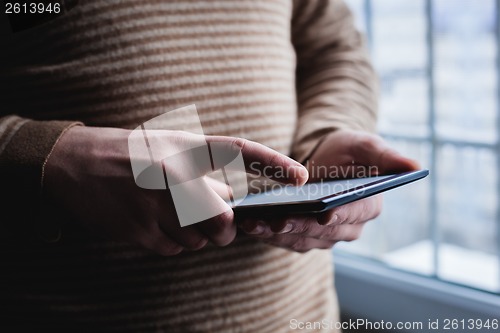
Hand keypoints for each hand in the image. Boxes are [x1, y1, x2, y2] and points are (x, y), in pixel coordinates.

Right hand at [44, 126, 307, 255]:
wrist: (69, 164)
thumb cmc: (126, 153)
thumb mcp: (167, 147)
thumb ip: (202, 171)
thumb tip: (231, 199)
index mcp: (183, 147)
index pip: (239, 151)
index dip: (273, 161)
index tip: (300, 175)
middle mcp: (173, 176)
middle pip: (222, 220)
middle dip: (225, 227)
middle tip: (214, 217)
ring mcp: (155, 206)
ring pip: (199, 240)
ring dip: (197, 234)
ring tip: (175, 214)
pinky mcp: (138, 231)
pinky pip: (174, 249)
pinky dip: (174, 242)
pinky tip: (158, 223)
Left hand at [240, 129, 418, 251]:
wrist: (324, 160)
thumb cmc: (348, 150)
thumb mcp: (366, 145)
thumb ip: (386, 156)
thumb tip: (415, 165)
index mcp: (369, 206)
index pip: (356, 214)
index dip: (340, 214)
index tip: (324, 213)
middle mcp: (349, 227)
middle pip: (324, 232)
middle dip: (300, 227)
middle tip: (277, 220)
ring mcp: (325, 236)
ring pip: (302, 240)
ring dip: (279, 234)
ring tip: (256, 223)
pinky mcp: (303, 237)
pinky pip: (286, 240)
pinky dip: (269, 235)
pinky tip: (251, 225)